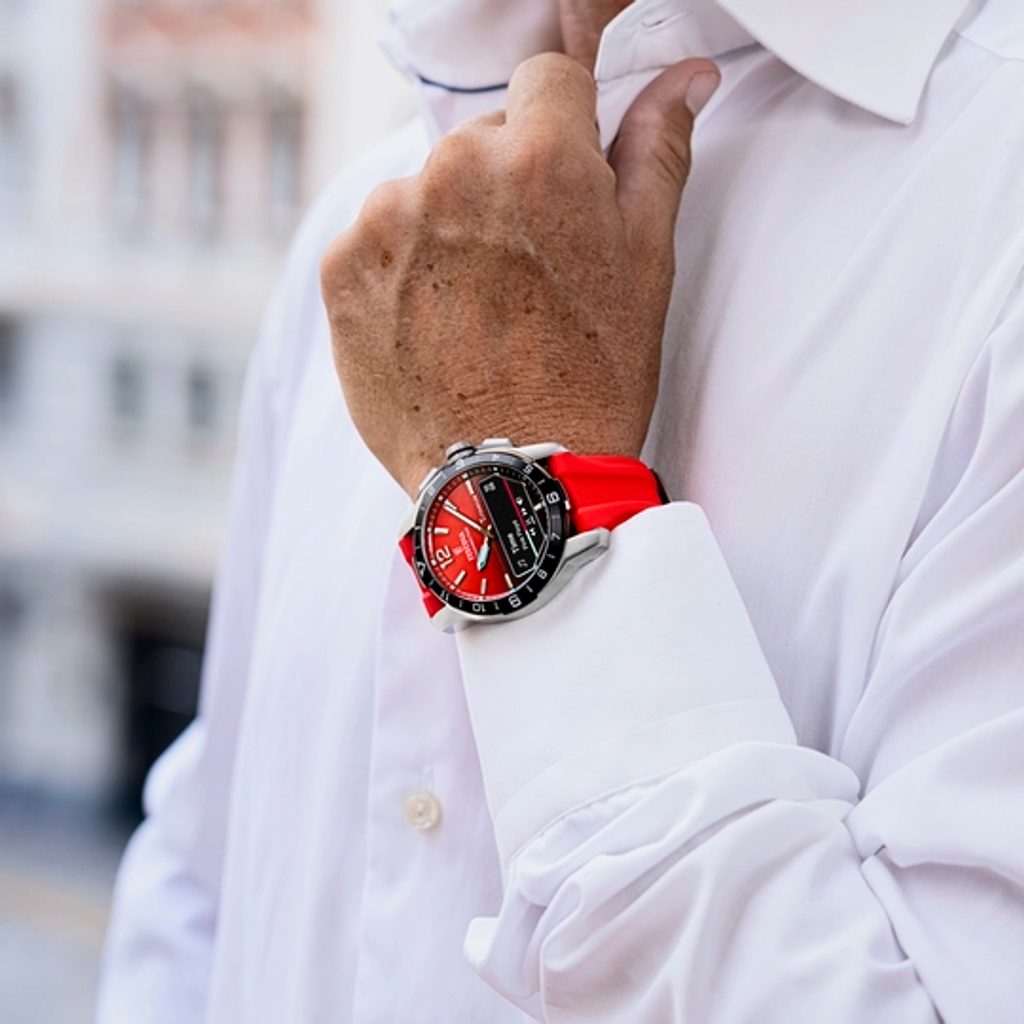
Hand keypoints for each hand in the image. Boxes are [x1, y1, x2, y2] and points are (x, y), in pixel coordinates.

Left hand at [321, 52, 719, 496]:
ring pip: (427, 186)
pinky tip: (436, 319)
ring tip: (479, 304)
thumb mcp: (645, 264)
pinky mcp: (340, 268)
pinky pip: (378, 233)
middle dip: (508, 182)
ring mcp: (385, 220)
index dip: (565, 128)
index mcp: (539, 158)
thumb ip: (656, 153)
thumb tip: (684, 79)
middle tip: (529, 268)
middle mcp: (452, 172)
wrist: (510, 480)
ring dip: (451, 222)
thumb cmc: (591, 379)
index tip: (565, 180)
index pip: (549, 77)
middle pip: (484, 136)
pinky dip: (403, 263)